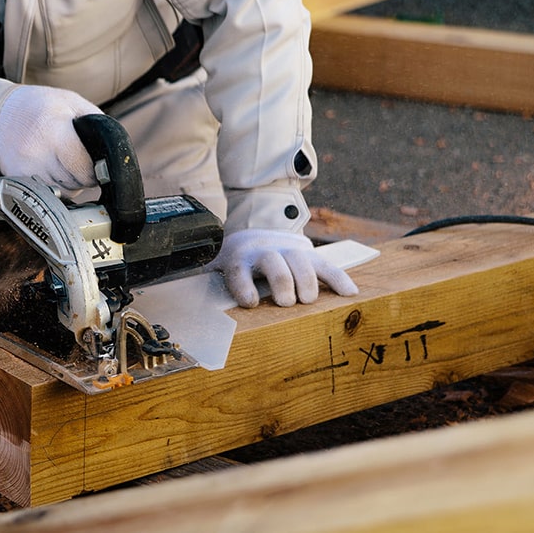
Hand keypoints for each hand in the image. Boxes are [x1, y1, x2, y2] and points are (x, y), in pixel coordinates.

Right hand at [0, 85, 102, 189]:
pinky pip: (46, 192)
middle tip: (78, 160)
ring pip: (62, 191)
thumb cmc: (40, 106)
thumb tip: (113, 155)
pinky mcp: (15, 179)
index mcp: (54, 130)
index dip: (95, 170)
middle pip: (75, 182)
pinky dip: (53, 185)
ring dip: (69, 182)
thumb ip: (97, 125)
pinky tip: (49, 168)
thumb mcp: (73, 103)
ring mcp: (24, 168)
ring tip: (62, 162)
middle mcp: (37, 152)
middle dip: (83, 175)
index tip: (97, 165)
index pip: (84, 168)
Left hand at [209, 228, 357, 307]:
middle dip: (281, 281)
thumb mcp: (214, 267)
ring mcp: (289, 251)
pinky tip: (349, 293)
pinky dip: (339, 279)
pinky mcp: (309, 255)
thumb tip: (183, 303)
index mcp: (238, 257)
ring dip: (307, 281)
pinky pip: (326, 266)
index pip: (238, 270)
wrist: (255, 231)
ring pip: (301, 262)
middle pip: (275, 263)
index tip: (248, 302)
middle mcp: (265, 252)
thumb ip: (204, 282)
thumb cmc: (234, 260)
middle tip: (285, 302)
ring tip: (308, 300)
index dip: (243, 285)